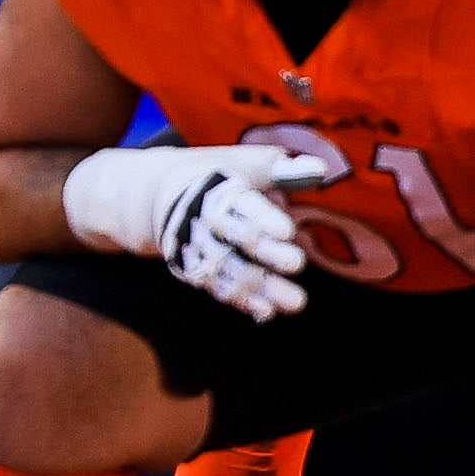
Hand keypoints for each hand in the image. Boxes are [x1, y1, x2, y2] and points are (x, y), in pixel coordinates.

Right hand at [57, 145, 336, 325]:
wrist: (152, 192)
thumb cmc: (216, 174)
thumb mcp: (244, 163)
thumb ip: (282, 169)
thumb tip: (321, 170)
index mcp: (216, 187)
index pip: (240, 204)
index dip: (262, 217)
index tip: (288, 230)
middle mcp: (202, 219)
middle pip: (234, 238)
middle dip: (265, 252)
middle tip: (298, 263)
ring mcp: (194, 247)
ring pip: (229, 269)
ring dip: (261, 287)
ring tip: (297, 302)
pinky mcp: (191, 268)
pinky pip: (216, 286)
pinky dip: (242, 300)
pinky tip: (268, 312)